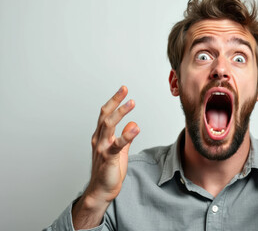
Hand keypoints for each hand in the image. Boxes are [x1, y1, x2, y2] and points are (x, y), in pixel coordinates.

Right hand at [72, 86, 139, 228]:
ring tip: (131, 103)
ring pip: (108, 126)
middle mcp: (99, 140)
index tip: (123, 90)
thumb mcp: (119, 151)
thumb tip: (132, 124)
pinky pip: (116, 145)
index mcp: (101, 137)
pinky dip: (125, 136)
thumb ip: (125, 138)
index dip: (114, 101)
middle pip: (105, 116)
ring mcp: (102, 149)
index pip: (106, 115)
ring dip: (120, 113)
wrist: (101, 191)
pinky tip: (135, 128)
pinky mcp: (108, 159)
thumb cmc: (109, 172)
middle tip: (124, 90)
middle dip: (115, 101)